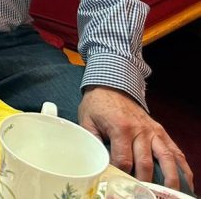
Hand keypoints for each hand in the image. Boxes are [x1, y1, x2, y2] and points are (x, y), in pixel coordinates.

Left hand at [79, 86, 193, 191]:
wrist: (112, 85)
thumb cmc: (98, 105)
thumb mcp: (87, 121)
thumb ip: (91, 141)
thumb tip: (95, 162)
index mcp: (121, 128)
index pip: (123, 160)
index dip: (121, 175)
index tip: (118, 184)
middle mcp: (140, 131)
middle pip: (145, 163)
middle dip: (144, 182)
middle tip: (142, 194)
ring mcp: (153, 131)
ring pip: (166, 158)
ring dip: (170, 178)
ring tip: (170, 194)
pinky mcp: (161, 131)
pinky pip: (175, 151)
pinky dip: (182, 167)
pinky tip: (186, 181)